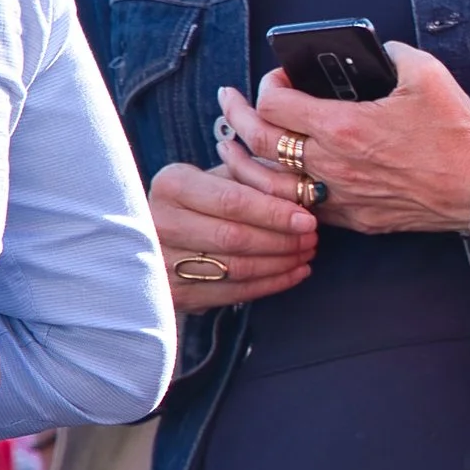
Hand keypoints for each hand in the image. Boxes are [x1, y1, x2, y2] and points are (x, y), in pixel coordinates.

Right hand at [149, 157, 314, 306]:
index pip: (231, 201)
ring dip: (281, 264)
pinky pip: (233, 293)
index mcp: (172, 185)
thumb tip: (306, 190)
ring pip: (236, 268)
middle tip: (312, 238)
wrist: (158, 232)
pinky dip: (271, 284)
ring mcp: (164, 262)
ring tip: (306, 253)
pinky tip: (294, 272)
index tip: (307, 219)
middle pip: (235, 237)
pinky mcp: (176, 293)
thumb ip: (259, 176)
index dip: (274, 213)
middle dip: (282, 241)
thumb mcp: (223, 175)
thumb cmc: (203, 198)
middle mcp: (160, 223)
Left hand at [218, 46, 469, 234]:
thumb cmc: (456, 132)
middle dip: (237, 117)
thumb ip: (390, 53)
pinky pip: (303, 207)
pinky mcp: (355, 219)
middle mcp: (333, 165)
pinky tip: (279, 178)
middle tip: (230, 103)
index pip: (274, 105)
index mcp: (344, 126)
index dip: (267, 86)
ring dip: (246, 161)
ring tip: (235, 145)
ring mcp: (340, 197)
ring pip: (270, 183)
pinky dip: (282, 192)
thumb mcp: (425, 73)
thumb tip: (374, 49)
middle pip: (260, 142)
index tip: (279, 79)